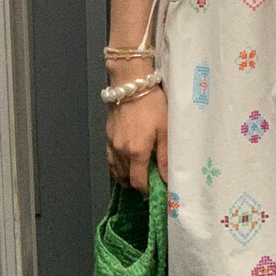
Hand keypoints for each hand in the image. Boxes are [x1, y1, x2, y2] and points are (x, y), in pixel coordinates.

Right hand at [105, 80, 168, 195]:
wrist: (131, 83)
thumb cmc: (152, 105)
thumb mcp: (165, 130)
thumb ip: (165, 157)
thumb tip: (168, 180)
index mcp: (136, 152)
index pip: (139, 182)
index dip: (147, 190)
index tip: (157, 193)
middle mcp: (121, 152)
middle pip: (126, 179)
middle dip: (138, 185)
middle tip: (151, 184)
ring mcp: (112, 144)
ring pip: (117, 171)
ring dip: (127, 178)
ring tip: (139, 177)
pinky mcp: (108, 136)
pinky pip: (111, 160)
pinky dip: (118, 167)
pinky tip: (126, 166)